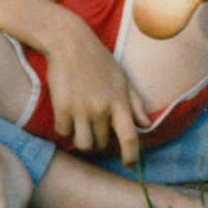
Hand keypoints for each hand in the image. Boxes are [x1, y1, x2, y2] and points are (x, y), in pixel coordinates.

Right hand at [41, 16, 148, 165]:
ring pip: (83, 143)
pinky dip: (64, 130)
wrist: (68, 42)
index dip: (131, 157)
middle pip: (102, 143)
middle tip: (94, 131)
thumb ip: (135, 103)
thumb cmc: (98, 58)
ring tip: (80, 131)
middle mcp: (101, 109)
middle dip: (99, 142)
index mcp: (119, 103)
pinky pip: (63, 132)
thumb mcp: (122, 78)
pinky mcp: (61, 106)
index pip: (130, 140)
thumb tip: (146, 125)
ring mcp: (80, 109)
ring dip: (82, 140)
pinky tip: (65, 120)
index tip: (129, 165)